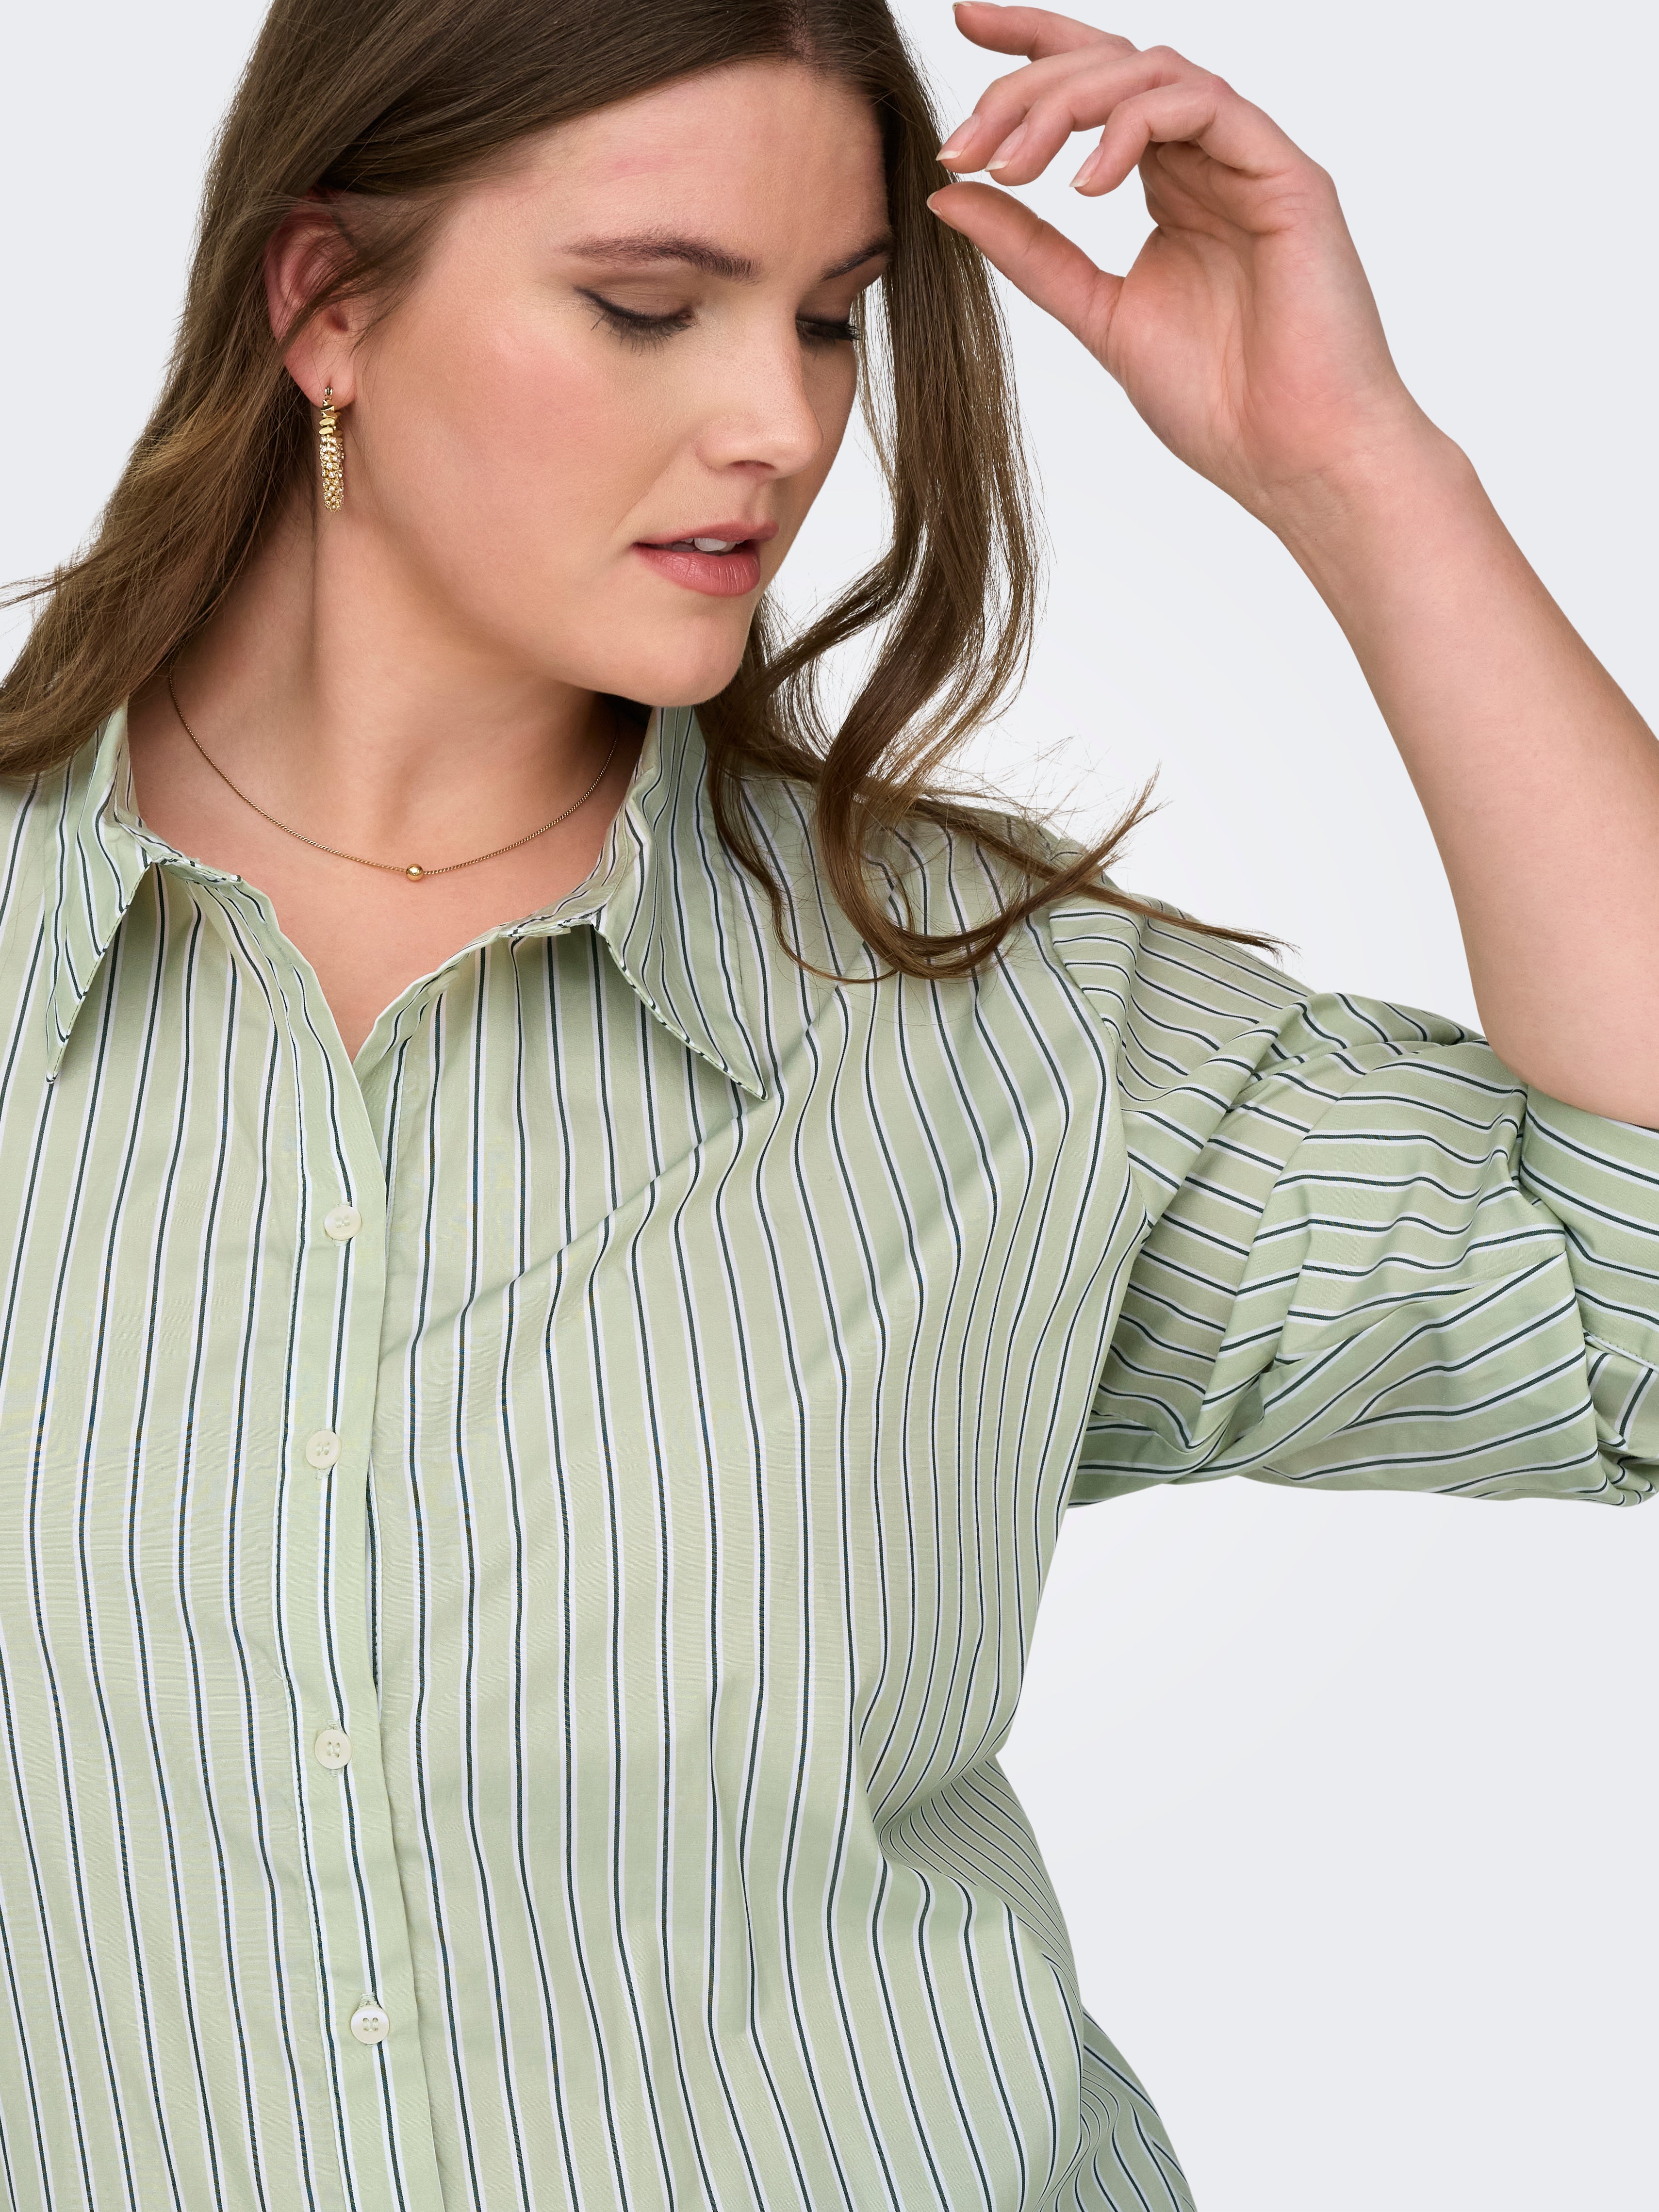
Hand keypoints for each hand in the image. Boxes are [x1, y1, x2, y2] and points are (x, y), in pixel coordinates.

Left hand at [929, 5, 1439, 527]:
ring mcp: (1251, 161)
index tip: (963, 24)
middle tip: (965, 140)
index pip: (1097, 86)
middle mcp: (1209, 160)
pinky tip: (1084, 185)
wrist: (1297, 459)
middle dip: (1028, 86)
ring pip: (1151, 73)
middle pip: (1113, 66)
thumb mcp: (1097, 314)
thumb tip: (950, 192)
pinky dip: (1133, 129)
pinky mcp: (1288, 174)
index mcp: (1171, 186)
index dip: (1032, 45)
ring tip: (1013, 164)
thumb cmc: (1218, 404)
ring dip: (1067, 104)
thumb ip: (1030, 250)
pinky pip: (1203, 106)